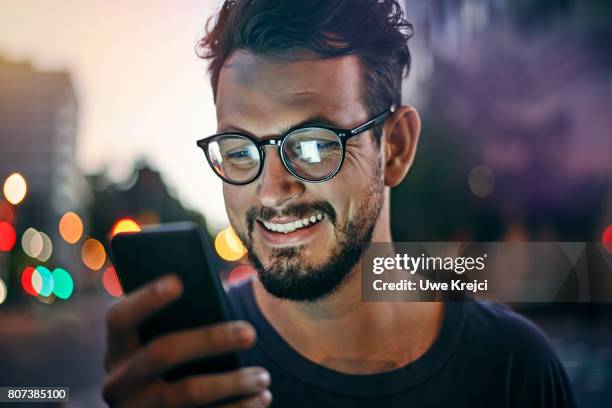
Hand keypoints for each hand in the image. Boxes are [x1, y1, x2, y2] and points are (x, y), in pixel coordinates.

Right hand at [102, 274, 271, 406]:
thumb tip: (214, 298)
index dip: (146, 298)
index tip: (179, 282)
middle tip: (250, 333)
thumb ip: (183, 320)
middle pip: (162, 352)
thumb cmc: (177, 361)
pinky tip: (261, 398)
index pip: (120, 317)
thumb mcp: (166, 342)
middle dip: (211, 339)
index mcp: (118, 347)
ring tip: (264, 376)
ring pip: (186, 392)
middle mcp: (118, 381)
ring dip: (233, 382)